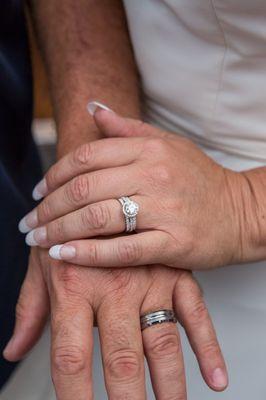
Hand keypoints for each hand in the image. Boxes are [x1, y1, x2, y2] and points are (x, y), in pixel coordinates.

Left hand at [3, 248, 227, 398]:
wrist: (106, 184)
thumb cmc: (71, 226)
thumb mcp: (43, 262)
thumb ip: (31, 307)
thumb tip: (13, 349)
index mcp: (75, 287)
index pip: (71, 356)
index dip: (74, 398)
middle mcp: (114, 286)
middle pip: (121, 358)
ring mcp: (150, 280)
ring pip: (162, 343)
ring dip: (169, 386)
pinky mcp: (175, 273)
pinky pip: (197, 314)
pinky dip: (208, 348)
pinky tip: (214, 378)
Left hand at [20, 108, 244, 269]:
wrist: (241, 212)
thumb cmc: (201, 179)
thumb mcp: (168, 144)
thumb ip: (128, 129)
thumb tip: (93, 109)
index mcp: (150, 150)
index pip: (87, 157)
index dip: (54, 175)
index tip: (38, 192)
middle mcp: (154, 175)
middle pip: (84, 189)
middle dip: (48, 208)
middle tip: (30, 221)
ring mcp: (164, 210)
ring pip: (97, 218)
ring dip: (59, 231)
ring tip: (38, 240)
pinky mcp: (172, 244)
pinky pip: (121, 250)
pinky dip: (88, 253)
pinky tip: (64, 255)